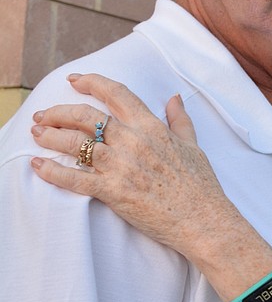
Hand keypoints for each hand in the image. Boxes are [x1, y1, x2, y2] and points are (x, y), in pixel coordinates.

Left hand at [31, 74, 238, 262]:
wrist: (204, 221)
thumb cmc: (201, 187)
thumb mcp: (193, 146)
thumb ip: (180, 120)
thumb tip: (173, 98)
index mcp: (151, 127)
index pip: (115, 93)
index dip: (91, 81)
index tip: (74, 80)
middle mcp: (132, 142)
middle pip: (85, 115)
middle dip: (59, 111)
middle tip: (44, 114)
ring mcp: (121, 166)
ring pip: (75, 142)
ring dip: (50, 136)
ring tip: (37, 134)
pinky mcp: (113, 192)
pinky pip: (75, 178)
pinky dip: (53, 171)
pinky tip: (38, 165)